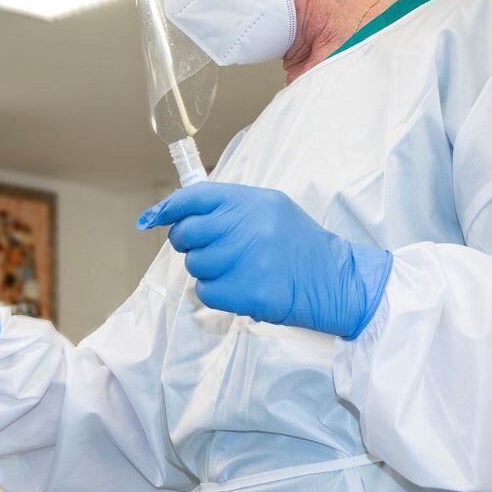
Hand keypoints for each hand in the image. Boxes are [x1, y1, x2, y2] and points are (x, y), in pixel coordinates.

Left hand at [138, 183, 391, 338]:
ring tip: (235, 270)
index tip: (155, 218)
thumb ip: (228, 209)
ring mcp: (248, 259)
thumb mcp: (270, 211)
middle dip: (188, 244)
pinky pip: (206, 292)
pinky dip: (217, 294)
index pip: (195, 197)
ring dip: (207, 271)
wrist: (335, 280)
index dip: (170, 208)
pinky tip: (240, 288)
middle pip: (187, 233)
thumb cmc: (297, 245)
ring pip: (195, 265)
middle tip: (208, 250)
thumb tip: (174, 214)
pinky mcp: (248, 291)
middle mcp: (248, 225)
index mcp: (252, 201)